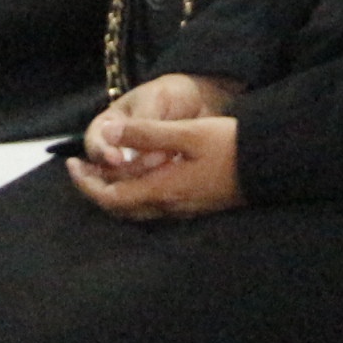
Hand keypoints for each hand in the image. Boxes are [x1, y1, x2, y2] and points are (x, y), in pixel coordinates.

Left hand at [69, 75, 245, 217]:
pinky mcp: (194, 204)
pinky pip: (154, 205)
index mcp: (162, 190)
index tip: (72, 164)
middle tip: (82, 166)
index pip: (110, 197)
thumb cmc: (230, 145)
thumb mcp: (186, 132)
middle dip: (96, 187)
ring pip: (137, 207)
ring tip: (106, 166)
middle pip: (120, 207)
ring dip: (115, 190)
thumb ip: (146, 134)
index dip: (85, 184)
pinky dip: (135, 191)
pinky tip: (140, 172)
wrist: (271, 163)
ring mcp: (183, 209)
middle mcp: (169, 206)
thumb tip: (108, 133)